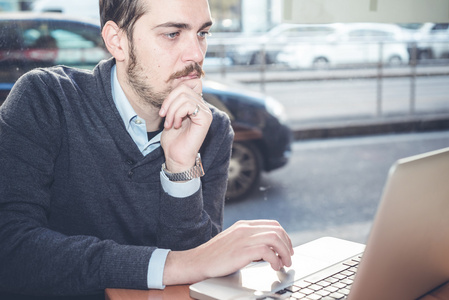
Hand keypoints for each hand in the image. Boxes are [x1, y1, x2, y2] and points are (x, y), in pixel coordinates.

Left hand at [159, 79, 211, 172]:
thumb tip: (174, 86)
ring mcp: (205, 112)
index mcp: (196, 104)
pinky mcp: (205, 118)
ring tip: (169, 123)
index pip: (190, 82)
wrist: (176, 156)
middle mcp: (203, 106)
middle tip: (164, 116)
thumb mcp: (171, 114)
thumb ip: (176, 100)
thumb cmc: (173, 139)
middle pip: (184, 88)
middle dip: (169, 101)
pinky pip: (188, 105)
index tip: (165, 108)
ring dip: (171, 110)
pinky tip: (176, 125)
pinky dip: (177, 114)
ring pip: (184, 96)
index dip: (174, 91)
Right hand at [163, 220, 293, 284]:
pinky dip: (274, 260)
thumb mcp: (233, 241)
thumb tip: (268, 250)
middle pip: (277, 230)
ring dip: (284, 252)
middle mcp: (245, 229)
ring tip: (283, 264)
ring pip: (275, 238)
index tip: (287, 248)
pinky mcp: (241, 251)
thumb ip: (248, 240)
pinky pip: (266, 251)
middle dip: (287, 245)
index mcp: (244, 225)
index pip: (273, 224)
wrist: (197, 261)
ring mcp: (243, 238)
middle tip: (288, 258)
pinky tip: (273, 266)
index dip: (285, 237)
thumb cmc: (214, 256)